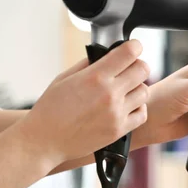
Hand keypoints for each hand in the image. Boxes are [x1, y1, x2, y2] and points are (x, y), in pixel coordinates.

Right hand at [15, 40, 149, 166]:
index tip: (133, 47)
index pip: (129, 53)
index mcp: (95, 77)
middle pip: (143, 70)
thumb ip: (88, 64)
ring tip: (126, 90)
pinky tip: (127, 106)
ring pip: (144, 91)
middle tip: (130, 69)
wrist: (43, 141)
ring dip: (137, 87)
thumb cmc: (50, 109)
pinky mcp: (119, 130)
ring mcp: (116, 113)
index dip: (134, 46)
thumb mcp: (64, 78)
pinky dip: (138, 107)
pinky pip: (142, 113)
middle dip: (138, 65)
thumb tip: (105, 54)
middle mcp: (109, 93)